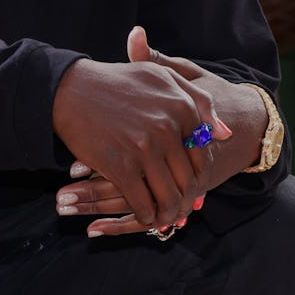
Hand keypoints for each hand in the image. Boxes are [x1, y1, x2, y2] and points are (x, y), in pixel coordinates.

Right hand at [52, 25, 230, 236]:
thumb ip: (199, 102)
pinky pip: (142, 203)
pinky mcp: (121, 166)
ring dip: (169, 214)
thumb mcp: (163, 77)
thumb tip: (225, 135)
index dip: (199, 178)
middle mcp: (168, 128)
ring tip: (165, 217)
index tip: (189, 187)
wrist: (70, 89)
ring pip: (168, 196)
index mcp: (182, 108)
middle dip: (186, 201)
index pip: (203, 157)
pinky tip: (144, 215)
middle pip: (188, 180)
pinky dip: (146, 215)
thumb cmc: (118, 82)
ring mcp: (144, 149)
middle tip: (180, 209)